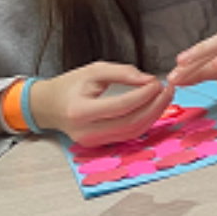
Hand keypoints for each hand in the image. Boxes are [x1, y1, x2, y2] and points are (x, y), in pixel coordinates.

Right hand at [28, 63, 175, 147]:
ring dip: (154, 114)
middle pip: (130, 123)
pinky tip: (154, 107)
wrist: (48, 106)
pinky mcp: (100, 144)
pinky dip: (145, 121)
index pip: (120, 106)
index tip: (158, 82)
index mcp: (79, 111)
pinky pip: (129, 135)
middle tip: (168, 89)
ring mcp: (93, 141)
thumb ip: (122, 73)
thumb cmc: (70, 86)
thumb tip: (149, 80)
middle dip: (155, 106)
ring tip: (165, 96)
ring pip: (133, 132)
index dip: (144, 95)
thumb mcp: (93, 71)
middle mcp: (86, 131)